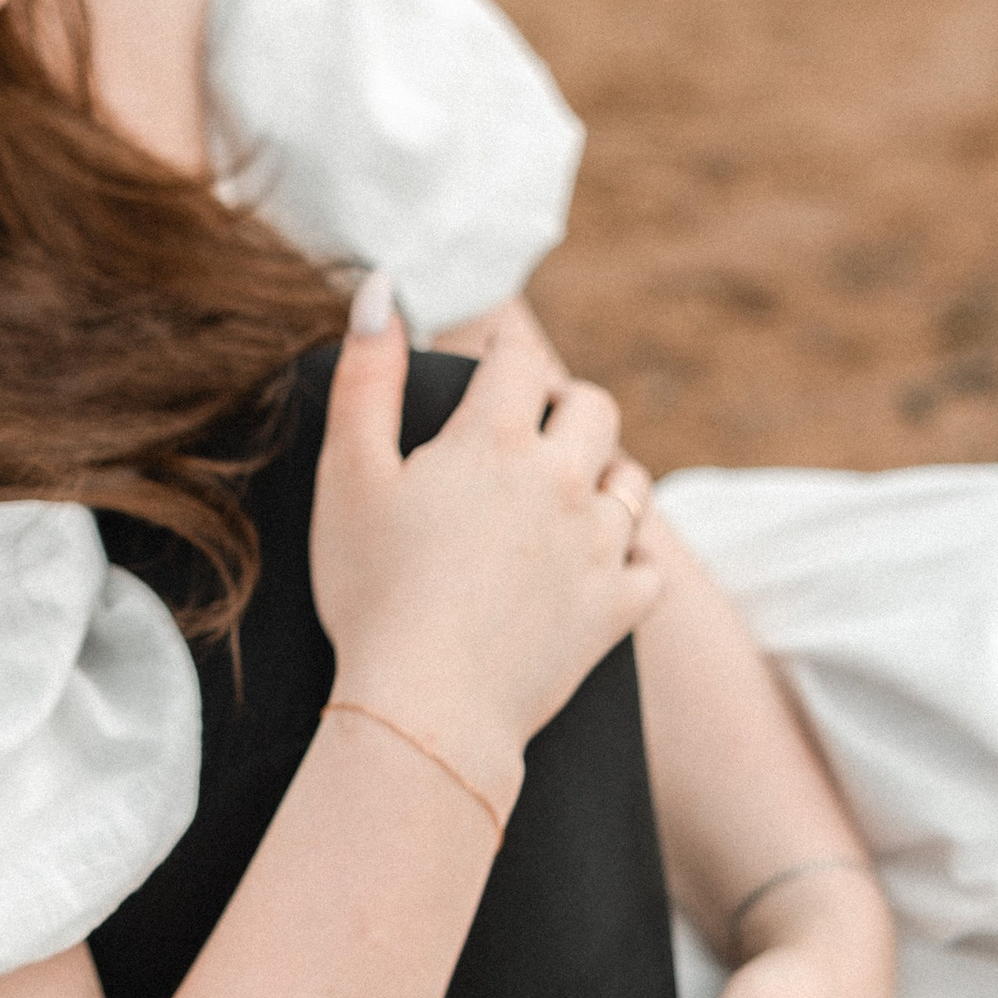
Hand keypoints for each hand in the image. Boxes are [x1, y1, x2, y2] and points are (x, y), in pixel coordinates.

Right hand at [311, 288, 660, 822]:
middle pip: (594, 407)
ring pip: (631, 482)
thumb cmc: (372, 591)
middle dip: (564, 407)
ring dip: (600, 477)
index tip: (487, 366)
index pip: (521, 358)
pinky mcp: (618, 611)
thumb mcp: (347, 475)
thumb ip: (366, 375)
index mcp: (495, 440)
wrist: (428, 710)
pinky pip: (649, 566)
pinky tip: (595, 567)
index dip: (503, 353)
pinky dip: (627, 559)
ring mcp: (599, 547)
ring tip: (559, 499)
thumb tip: (383, 288)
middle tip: (524, 432)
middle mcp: (563, 481)